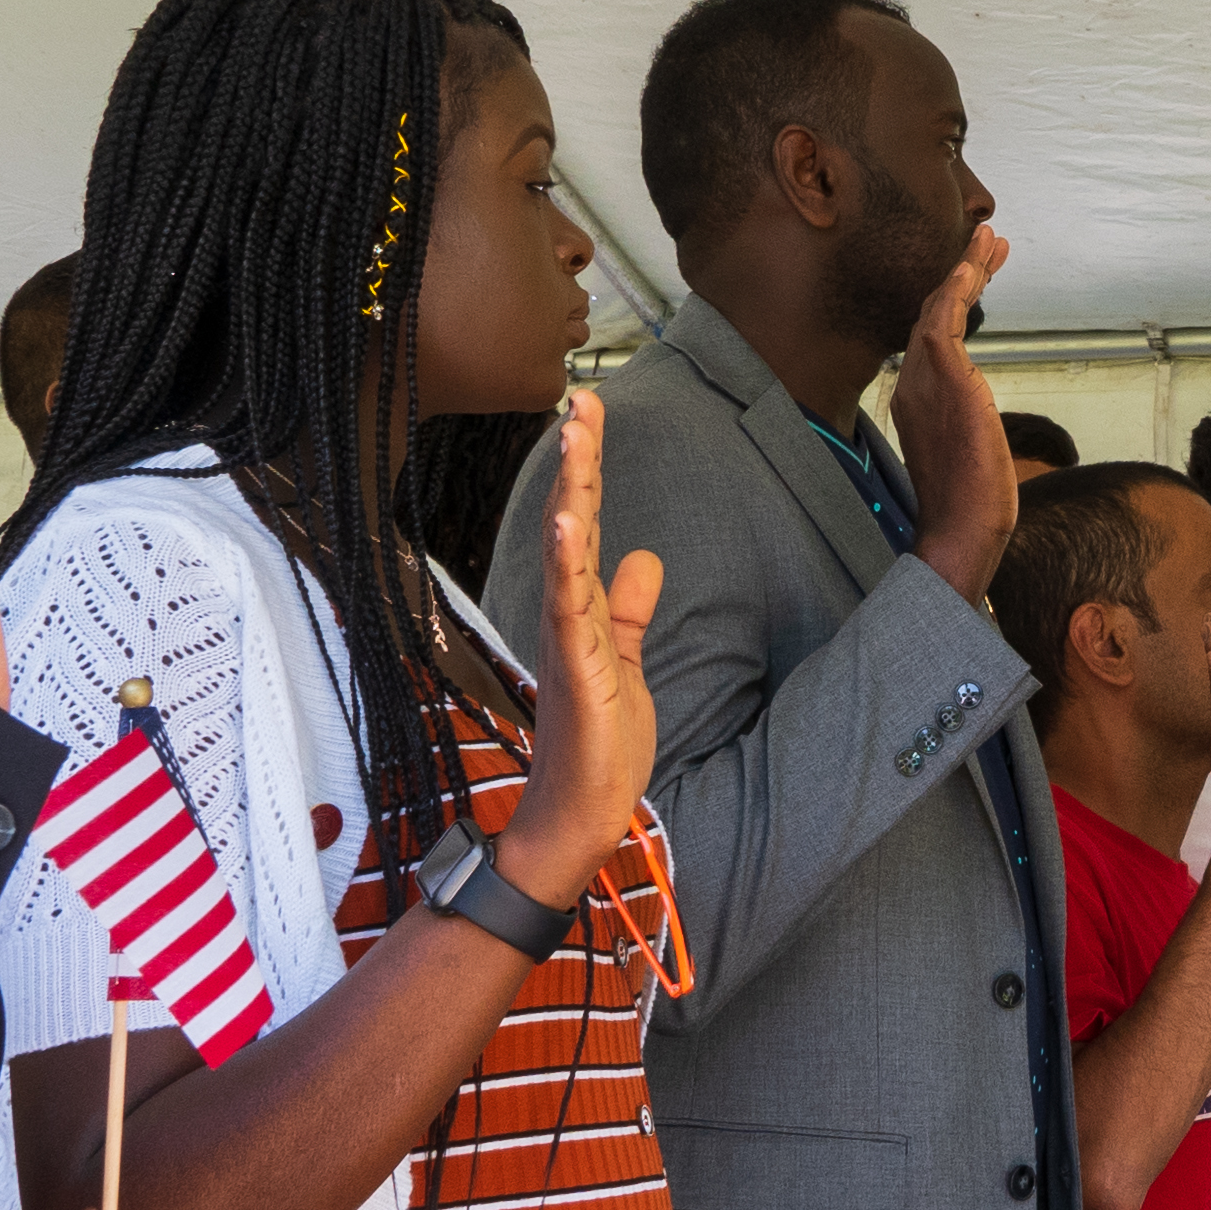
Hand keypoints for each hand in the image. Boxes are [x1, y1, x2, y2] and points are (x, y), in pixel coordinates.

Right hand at [505, 389, 669, 908]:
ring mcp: (568, 641)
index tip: (588, 410)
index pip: (584, 523)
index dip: (587, 468)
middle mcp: (567, 614)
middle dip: (578, 460)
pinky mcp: (578, 673)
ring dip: (571, 492)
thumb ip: (631, 610)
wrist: (584, 812)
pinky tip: (568, 522)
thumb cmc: (599, 743)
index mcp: (582, 609)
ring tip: (574, 434)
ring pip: (566, 552)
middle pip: (570, 522)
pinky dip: (566, 563)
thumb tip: (644, 557)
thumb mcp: (626, 661)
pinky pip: (569, 609)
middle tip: (581, 397)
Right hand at [897, 226, 1020, 601]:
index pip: (933, 339)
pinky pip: (945, 319)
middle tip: (987, 245)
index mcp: (916, 401)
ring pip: (941, 308)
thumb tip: (978, 429)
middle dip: (962, 276)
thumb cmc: (967, 508)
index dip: (953, 305)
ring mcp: (925, 380)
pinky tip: (972, 266)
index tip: (973, 279)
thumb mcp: (966, 456)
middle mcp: (914, 384)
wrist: (959, 531)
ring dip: (966, 270)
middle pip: (934, 314)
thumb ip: (965, 429)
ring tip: (990, 238)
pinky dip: (958, 288)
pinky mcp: (945, 379)